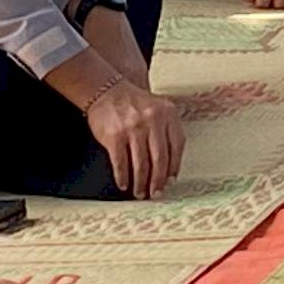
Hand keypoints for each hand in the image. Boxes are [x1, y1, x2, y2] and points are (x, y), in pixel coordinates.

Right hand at [83, 79, 186, 198]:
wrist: (106, 90)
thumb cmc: (133, 104)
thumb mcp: (157, 108)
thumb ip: (167, 131)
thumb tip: (169, 169)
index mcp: (167, 113)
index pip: (177, 145)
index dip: (174, 166)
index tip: (170, 180)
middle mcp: (152, 119)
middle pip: (160, 158)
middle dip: (158, 180)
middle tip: (156, 193)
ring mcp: (133, 127)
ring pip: (141, 164)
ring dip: (141, 183)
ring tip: (140, 192)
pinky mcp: (114, 136)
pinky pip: (121, 162)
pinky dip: (123, 176)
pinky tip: (124, 183)